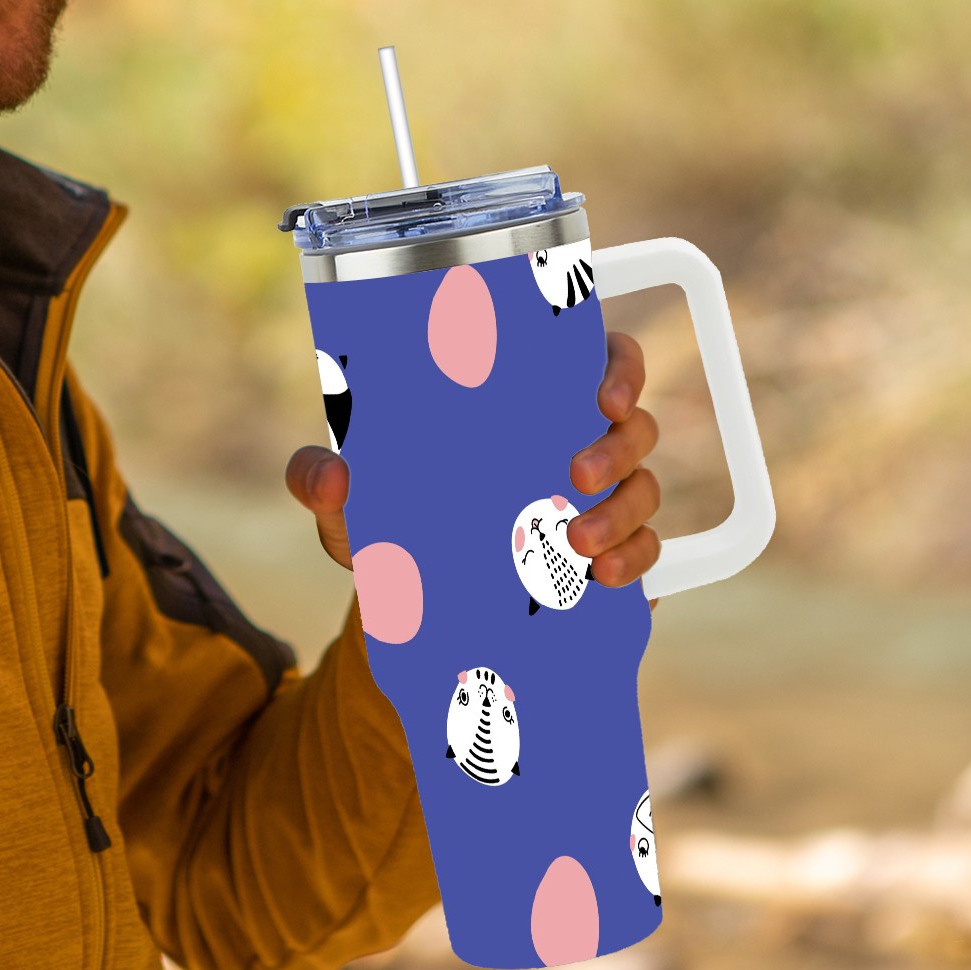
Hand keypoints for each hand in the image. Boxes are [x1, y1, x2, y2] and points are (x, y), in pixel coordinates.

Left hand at [284, 330, 661, 597]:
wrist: (407, 609)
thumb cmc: (385, 528)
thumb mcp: (348, 506)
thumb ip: (320, 481)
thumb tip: (333, 475)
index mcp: (526, 405)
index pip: (598, 359)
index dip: (619, 367)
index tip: (601, 395)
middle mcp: (573, 442)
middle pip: (633, 424)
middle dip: (617, 447)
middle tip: (574, 476)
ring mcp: (597, 502)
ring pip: (644, 488)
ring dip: (624, 513)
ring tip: (577, 544)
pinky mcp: (606, 557)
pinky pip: (650, 552)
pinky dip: (636, 560)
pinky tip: (602, 578)